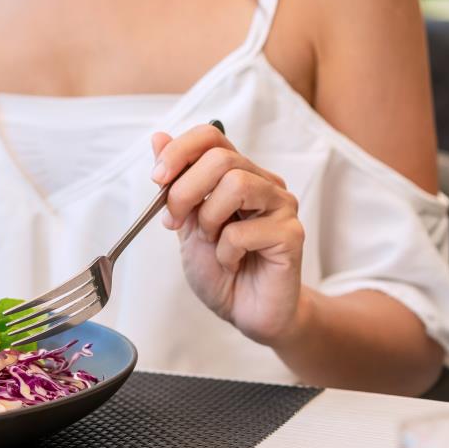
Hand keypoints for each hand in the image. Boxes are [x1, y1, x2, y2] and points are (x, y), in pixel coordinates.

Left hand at [151, 123, 306, 346]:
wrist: (246, 311)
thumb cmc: (220, 268)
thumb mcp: (185, 222)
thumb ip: (175, 182)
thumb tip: (158, 137)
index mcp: (237, 173)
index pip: (211, 136)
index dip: (180, 151)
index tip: (157, 178)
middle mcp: (263, 183)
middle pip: (220, 158)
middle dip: (185, 191)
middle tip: (176, 222)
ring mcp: (281, 206)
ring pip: (237, 185)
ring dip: (209, 219)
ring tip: (211, 242)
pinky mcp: (291, 234)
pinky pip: (244, 231)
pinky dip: (225, 251)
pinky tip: (231, 262)